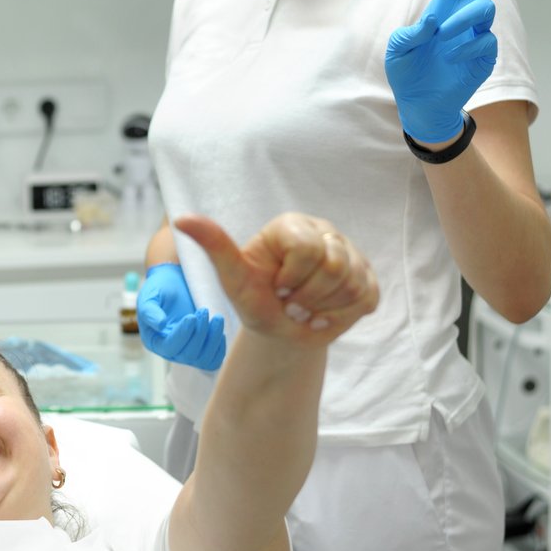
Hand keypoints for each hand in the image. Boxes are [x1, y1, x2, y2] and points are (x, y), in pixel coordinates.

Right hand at [137, 263, 226, 371]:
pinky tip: (220, 331)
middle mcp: (170, 351)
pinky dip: (219, 349)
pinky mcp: (202, 349)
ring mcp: (187, 352)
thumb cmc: (160, 289)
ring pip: (203, 360)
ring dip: (213, 340)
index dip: (182, 335)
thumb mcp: (149, 296)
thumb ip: (149, 310)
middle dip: (199, 333)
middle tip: (203, 310)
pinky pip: (213, 361)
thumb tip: (160, 325)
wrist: (176, 284)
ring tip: (217, 318)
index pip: (169, 348)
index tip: (192, 316)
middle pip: (188, 355)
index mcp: (154, 341)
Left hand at [172, 213, 377, 345]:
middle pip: (334, 266)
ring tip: (307, 307)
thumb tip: (182, 219)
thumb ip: (214, 246)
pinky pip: (366, 298)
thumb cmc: (255, 299)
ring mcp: (351, 254)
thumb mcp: (232, 277)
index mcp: (292, 225)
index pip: (307, 248)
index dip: (292, 278)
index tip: (277, 287)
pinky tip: (325, 313)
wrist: (280, 331)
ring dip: (324, 308)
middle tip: (291, 302)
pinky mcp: (368, 277)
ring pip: (352, 283)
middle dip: (307, 297)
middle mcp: (324, 232)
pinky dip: (342, 316)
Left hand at [386, 0, 530, 144]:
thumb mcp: (398, 51)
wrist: (421, 105)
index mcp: (443, 5)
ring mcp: (477, 33)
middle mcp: (464, 15)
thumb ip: (409, 34)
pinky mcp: (486, 54)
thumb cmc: (408, 72)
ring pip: (484, 9)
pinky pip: (483, 40)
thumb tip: (435, 21)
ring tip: (444, 36)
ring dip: (463, 19)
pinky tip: (451, 58)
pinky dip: (464, 47)